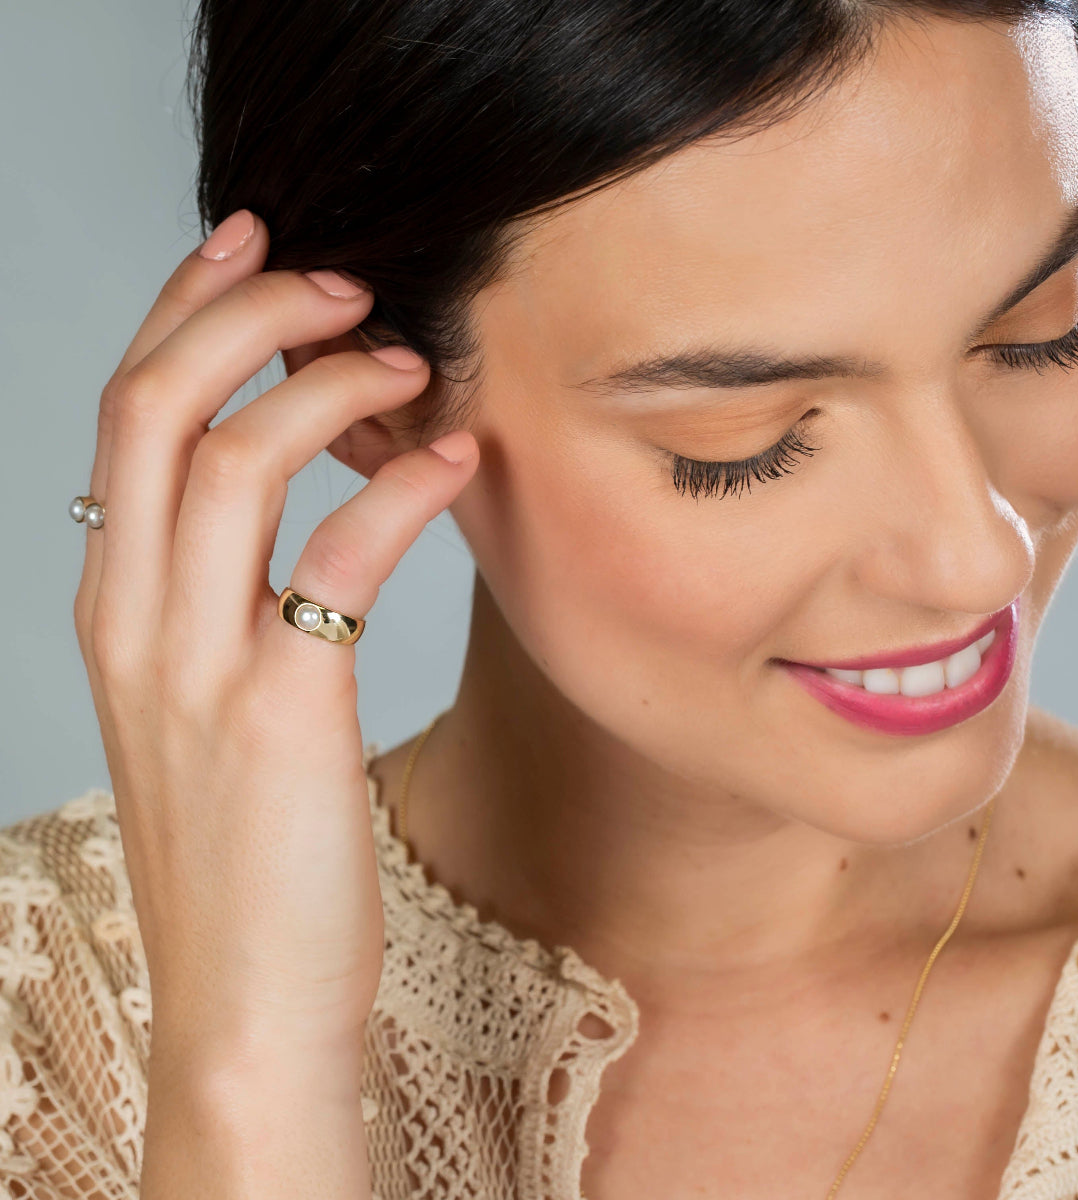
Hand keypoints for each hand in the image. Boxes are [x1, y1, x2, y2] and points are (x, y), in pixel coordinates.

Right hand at [72, 210, 477, 1069]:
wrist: (246, 1002)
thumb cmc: (249, 852)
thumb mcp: (208, 705)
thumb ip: (226, 600)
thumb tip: (294, 506)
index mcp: (114, 609)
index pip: (126, 418)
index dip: (182, 313)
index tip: (248, 246)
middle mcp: (133, 621)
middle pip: (158, 409)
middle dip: (246, 316)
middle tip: (337, 277)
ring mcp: (197, 665)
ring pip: (235, 462)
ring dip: (326, 384)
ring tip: (404, 359)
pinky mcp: (281, 714)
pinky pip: (337, 559)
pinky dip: (401, 488)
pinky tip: (457, 460)